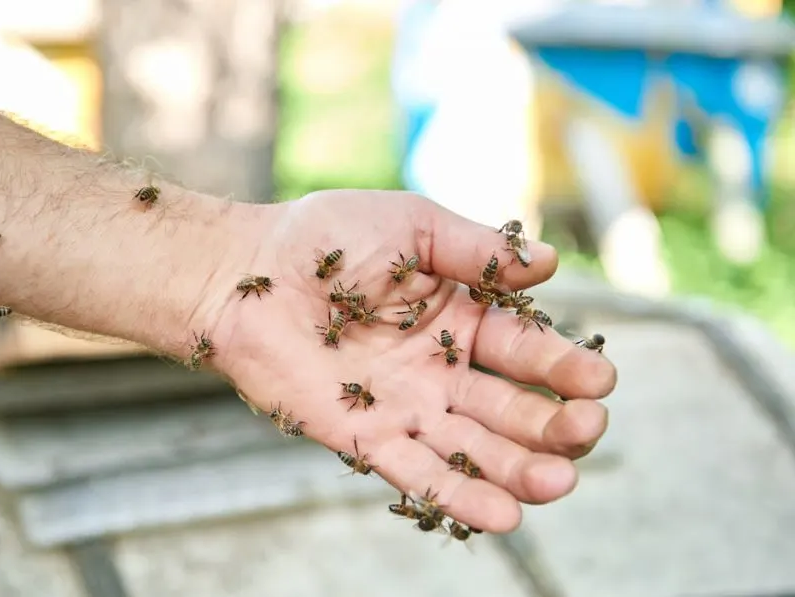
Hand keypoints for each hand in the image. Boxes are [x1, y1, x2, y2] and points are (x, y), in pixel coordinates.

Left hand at [201, 190, 616, 532]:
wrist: (243, 272)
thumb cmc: (321, 239)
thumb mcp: (410, 226)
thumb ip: (475, 250)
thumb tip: (551, 264)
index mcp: (458, 317)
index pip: (522, 349)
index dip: (561, 365)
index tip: (599, 378)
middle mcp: (439, 370)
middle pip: (509, 408)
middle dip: (553, 424)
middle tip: (589, 427)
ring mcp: (405, 408)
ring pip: (473, 449)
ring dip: (519, 470)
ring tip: (559, 482)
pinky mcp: (365, 438)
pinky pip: (417, 473)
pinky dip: (458, 496)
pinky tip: (503, 516)